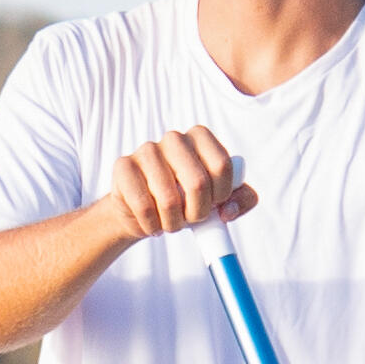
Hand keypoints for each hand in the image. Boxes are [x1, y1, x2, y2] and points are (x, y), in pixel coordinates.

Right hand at [102, 127, 249, 244]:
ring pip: (169, 199)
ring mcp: (146, 150)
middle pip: (198, 182)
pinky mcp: (123, 166)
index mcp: (201, 138)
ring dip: (173, 223)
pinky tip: (151, 223)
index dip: (221, 195)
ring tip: (170, 223)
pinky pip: (143, 207)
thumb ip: (240, 200)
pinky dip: (151, 225)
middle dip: (197, 213)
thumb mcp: (220, 201)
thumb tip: (227, 210)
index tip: (214, 205)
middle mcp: (174, 138)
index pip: (222, 166)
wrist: (142, 212)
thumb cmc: (185, 201)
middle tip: (191, 219)